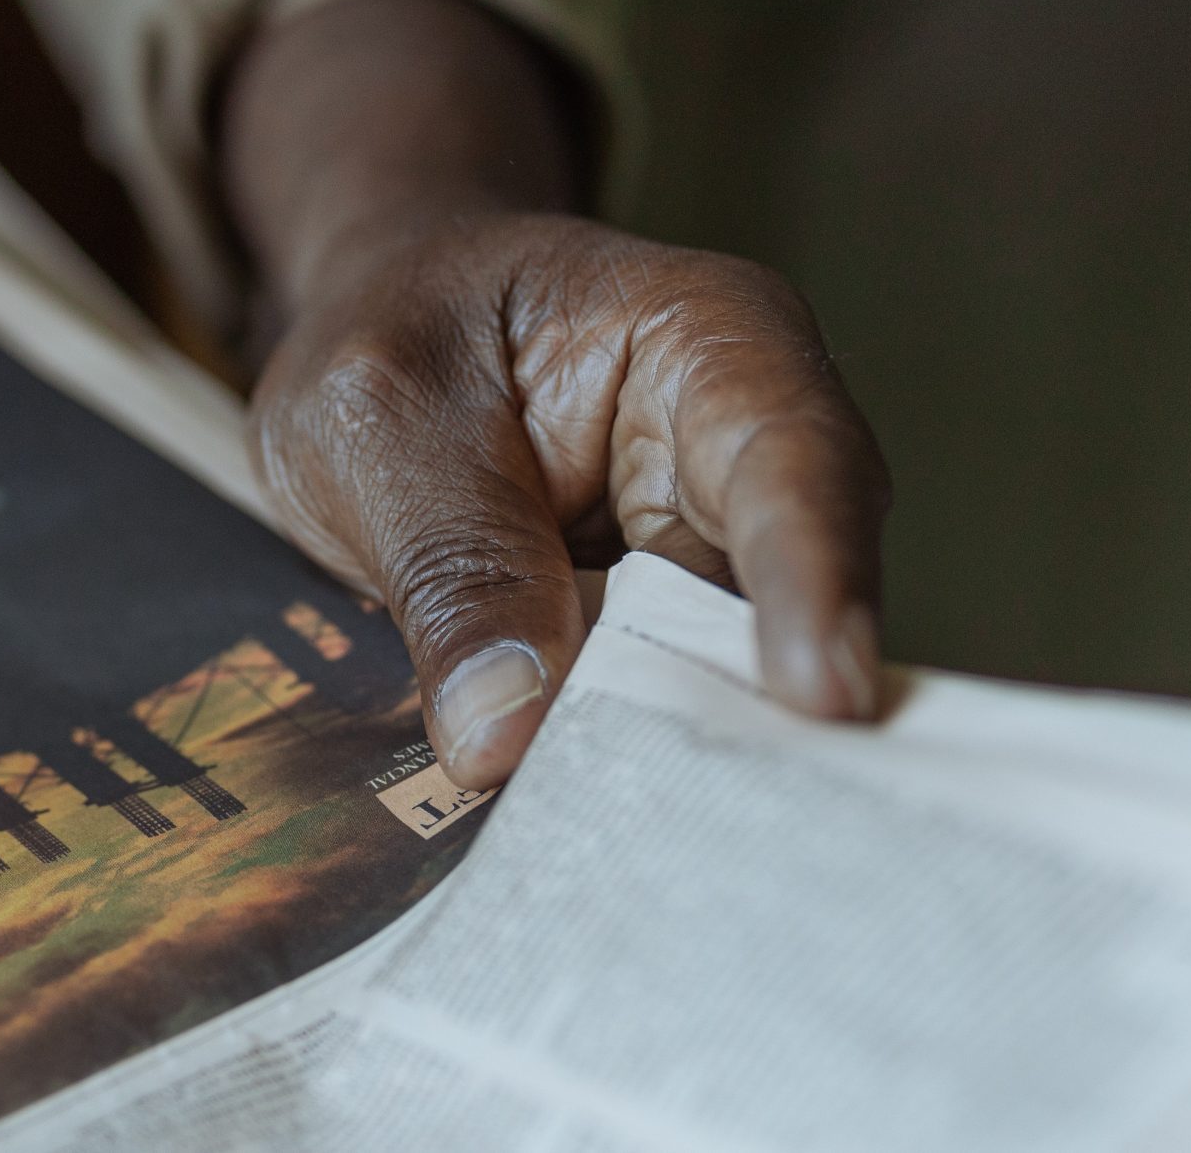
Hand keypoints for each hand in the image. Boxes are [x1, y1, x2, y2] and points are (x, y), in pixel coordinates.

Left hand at [223, 0, 888, 788]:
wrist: (370, 355)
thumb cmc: (391, 342)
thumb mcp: (380, 426)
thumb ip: (451, 562)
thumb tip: (508, 730)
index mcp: (712, 344)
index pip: (793, 461)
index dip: (816, 581)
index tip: (820, 698)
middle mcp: (748, 461)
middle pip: (792, 598)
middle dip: (757, 715)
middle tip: (712, 830)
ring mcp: (712, 564)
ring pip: (731, 684)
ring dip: (681, 764)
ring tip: (631, 848)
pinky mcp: (662, 646)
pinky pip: (662, 719)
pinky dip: (625, 772)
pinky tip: (586, 837)